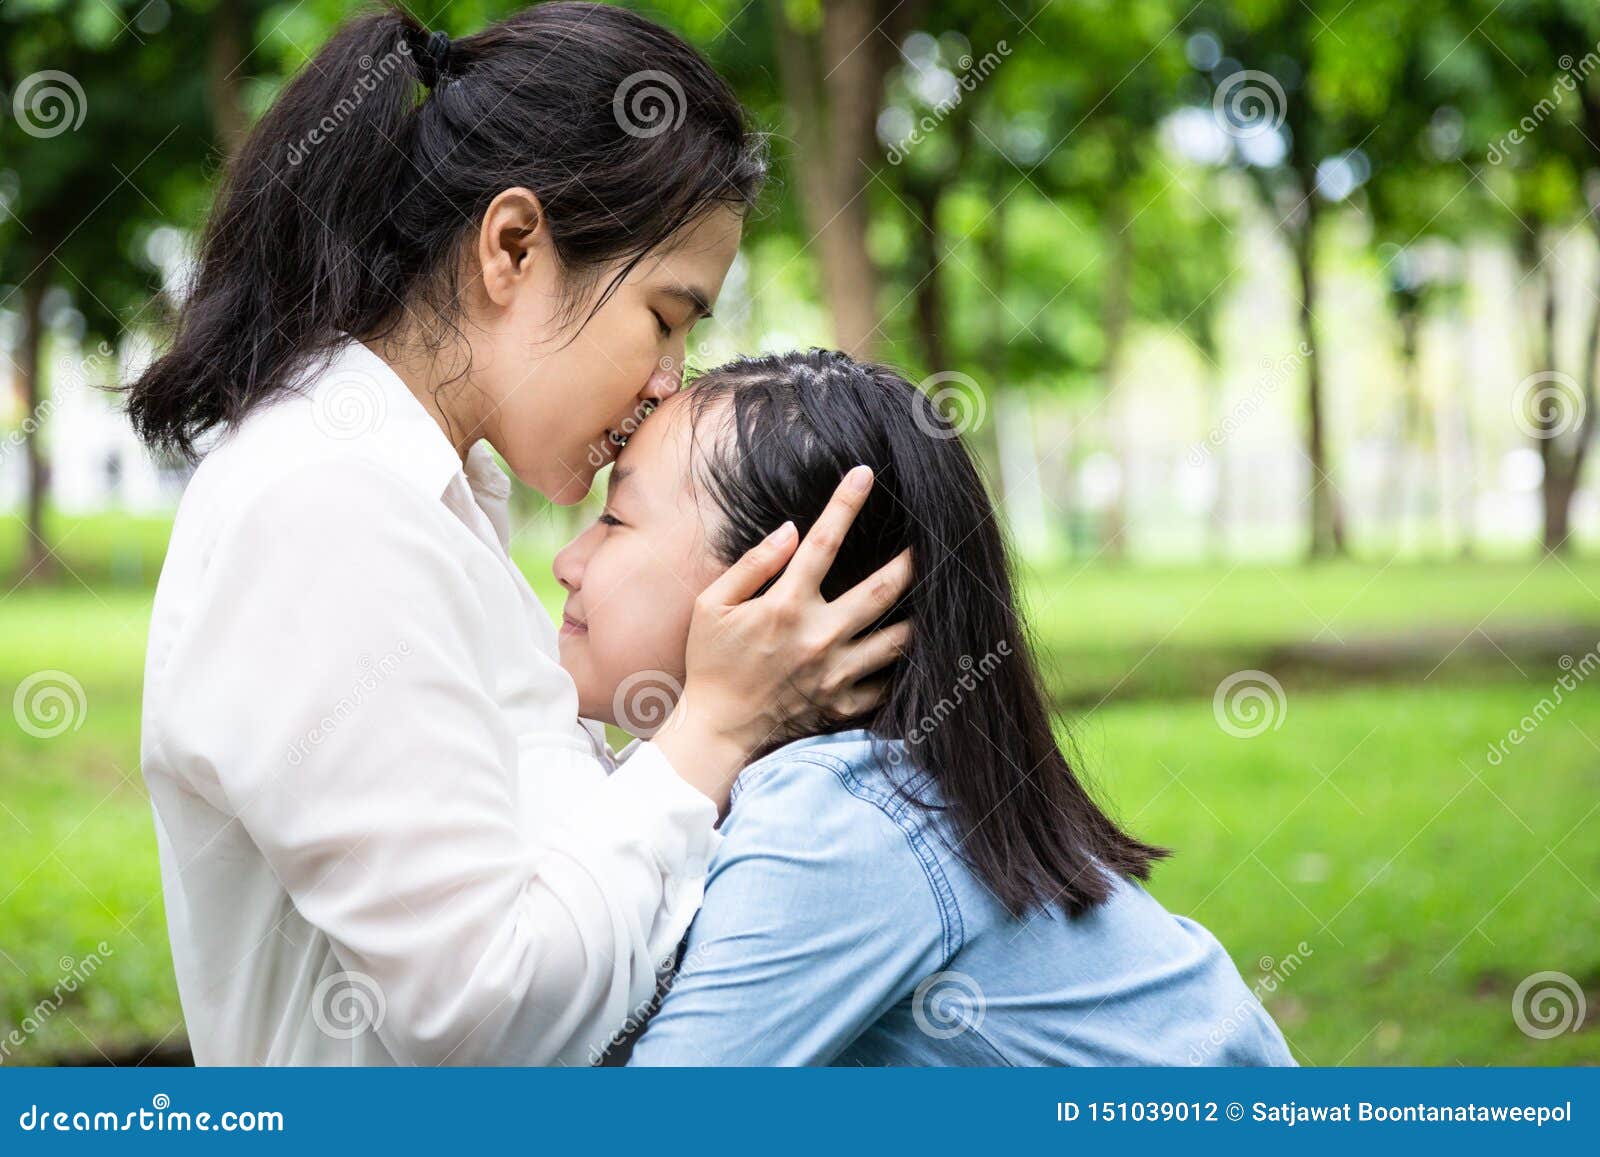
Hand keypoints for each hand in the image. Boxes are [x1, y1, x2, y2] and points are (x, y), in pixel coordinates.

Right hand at [653, 465, 912, 807]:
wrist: (718, 732)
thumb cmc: (711, 664)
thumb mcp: (712, 606)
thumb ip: (752, 565)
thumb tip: (789, 529)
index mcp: (785, 606)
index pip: (823, 543)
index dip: (845, 503)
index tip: (865, 474)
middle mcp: (818, 636)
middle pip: (882, 589)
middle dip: (911, 560)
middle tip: (930, 540)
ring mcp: (836, 673)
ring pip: (897, 639)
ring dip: (920, 615)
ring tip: (937, 596)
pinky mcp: (843, 704)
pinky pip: (886, 683)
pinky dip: (901, 667)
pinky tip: (915, 649)